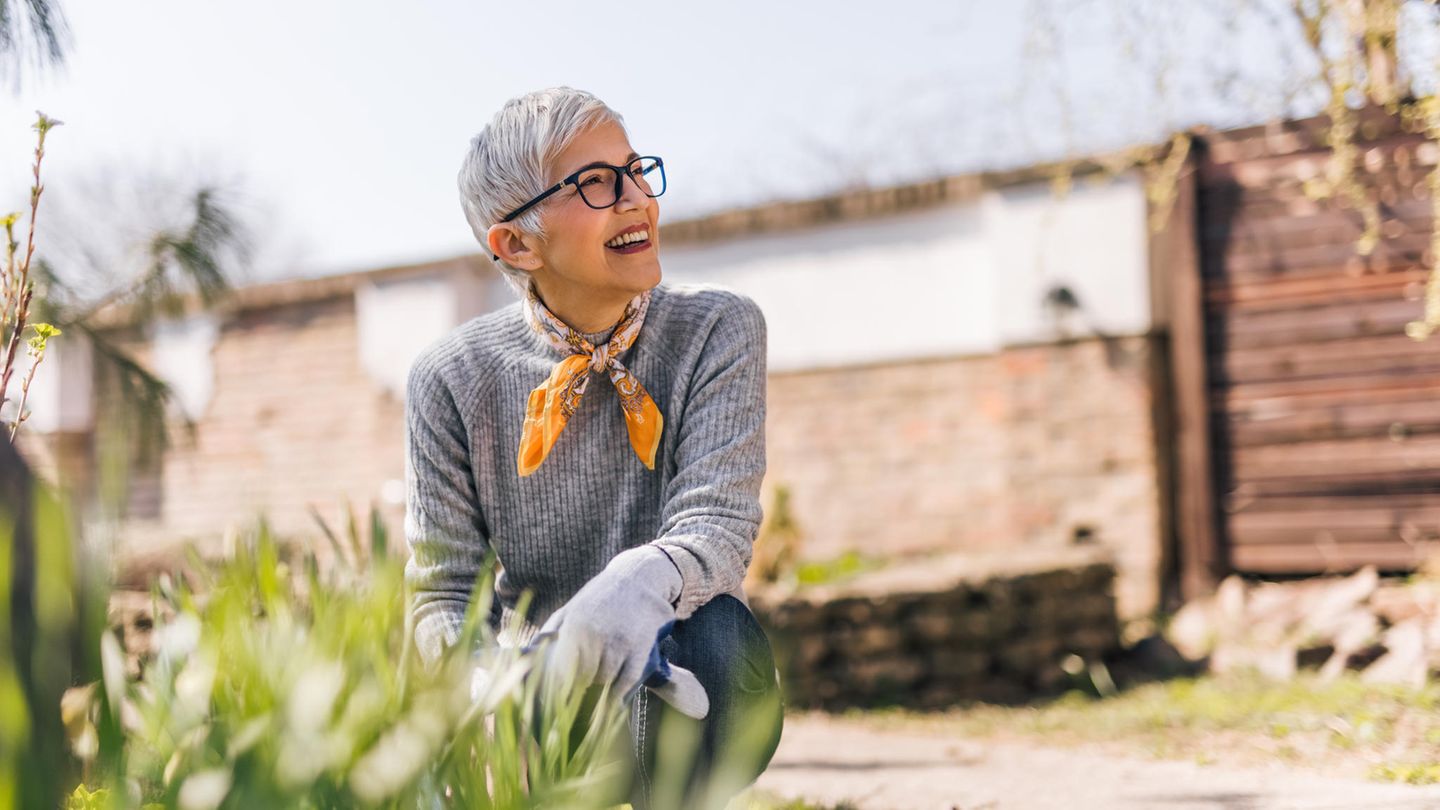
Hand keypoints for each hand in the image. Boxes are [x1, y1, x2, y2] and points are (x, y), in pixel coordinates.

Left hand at [535, 545, 690, 708]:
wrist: (638, 579)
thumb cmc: (598, 597)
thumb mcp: (570, 609)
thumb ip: (549, 634)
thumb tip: (527, 656)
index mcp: (575, 627)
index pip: (562, 673)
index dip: (555, 694)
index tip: (550, 708)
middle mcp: (598, 637)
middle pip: (582, 682)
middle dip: (574, 698)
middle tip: (566, 713)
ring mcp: (622, 646)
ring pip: (604, 685)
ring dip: (594, 697)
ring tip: (585, 707)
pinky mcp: (641, 652)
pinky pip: (626, 685)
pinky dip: (616, 699)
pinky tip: (607, 707)